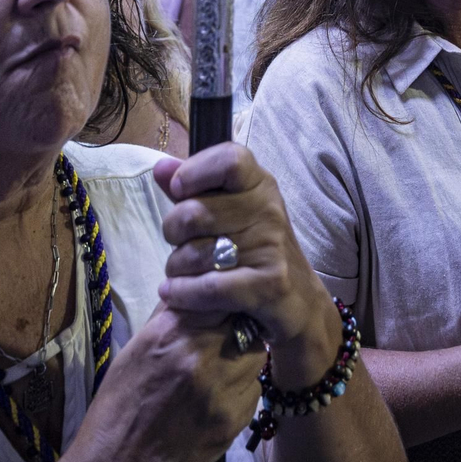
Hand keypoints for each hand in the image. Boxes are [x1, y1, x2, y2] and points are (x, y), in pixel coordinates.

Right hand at [52, 303, 264, 461]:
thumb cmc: (117, 411)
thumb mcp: (133, 352)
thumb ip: (168, 319)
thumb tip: (193, 291)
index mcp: (168, 334)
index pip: (219, 294)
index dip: (224, 299)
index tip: (221, 308)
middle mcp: (198, 356)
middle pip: (244, 320)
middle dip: (238, 326)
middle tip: (226, 339)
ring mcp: (219, 389)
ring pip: (255, 354)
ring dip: (244, 357)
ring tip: (221, 372)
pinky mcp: (233, 419)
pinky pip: (254, 389)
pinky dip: (242, 390)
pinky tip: (219, 400)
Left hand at [155, 144, 339, 391]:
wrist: (299, 301)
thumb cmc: (256, 251)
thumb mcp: (232, 214)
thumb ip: (196, 191)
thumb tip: (161, 167)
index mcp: (260, 186)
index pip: (230, 160)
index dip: (195, 171)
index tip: (179, 190)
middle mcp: (269, 211)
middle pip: (194, 212)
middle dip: (172, 232)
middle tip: (179, 245)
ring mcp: (271, 248)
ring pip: (195, 254)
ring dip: (176, 269)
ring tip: (180, 274)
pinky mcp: (269, 285)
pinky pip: (207, 287)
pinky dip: (183, 293)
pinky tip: (175, 294)